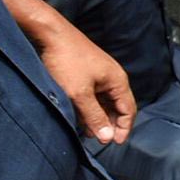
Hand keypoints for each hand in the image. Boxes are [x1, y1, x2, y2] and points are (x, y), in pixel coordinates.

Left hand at [34, 18, 136, 143]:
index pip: (129, 110)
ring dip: (98, 117)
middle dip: (109, 125)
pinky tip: (78, 116)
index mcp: (118, 81)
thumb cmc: (67, 62)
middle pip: (118, 107)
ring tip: (86, 131)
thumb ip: (95, 117)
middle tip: (98, 140)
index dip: (123, 129)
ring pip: (104, 102)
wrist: (51, 35)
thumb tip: (108, 137)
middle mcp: (113, 78)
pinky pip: (94, 95)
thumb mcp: (80, 94)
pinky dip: (89, 108)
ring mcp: (100, 75)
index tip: (113, 144)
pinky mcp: (88, 73)